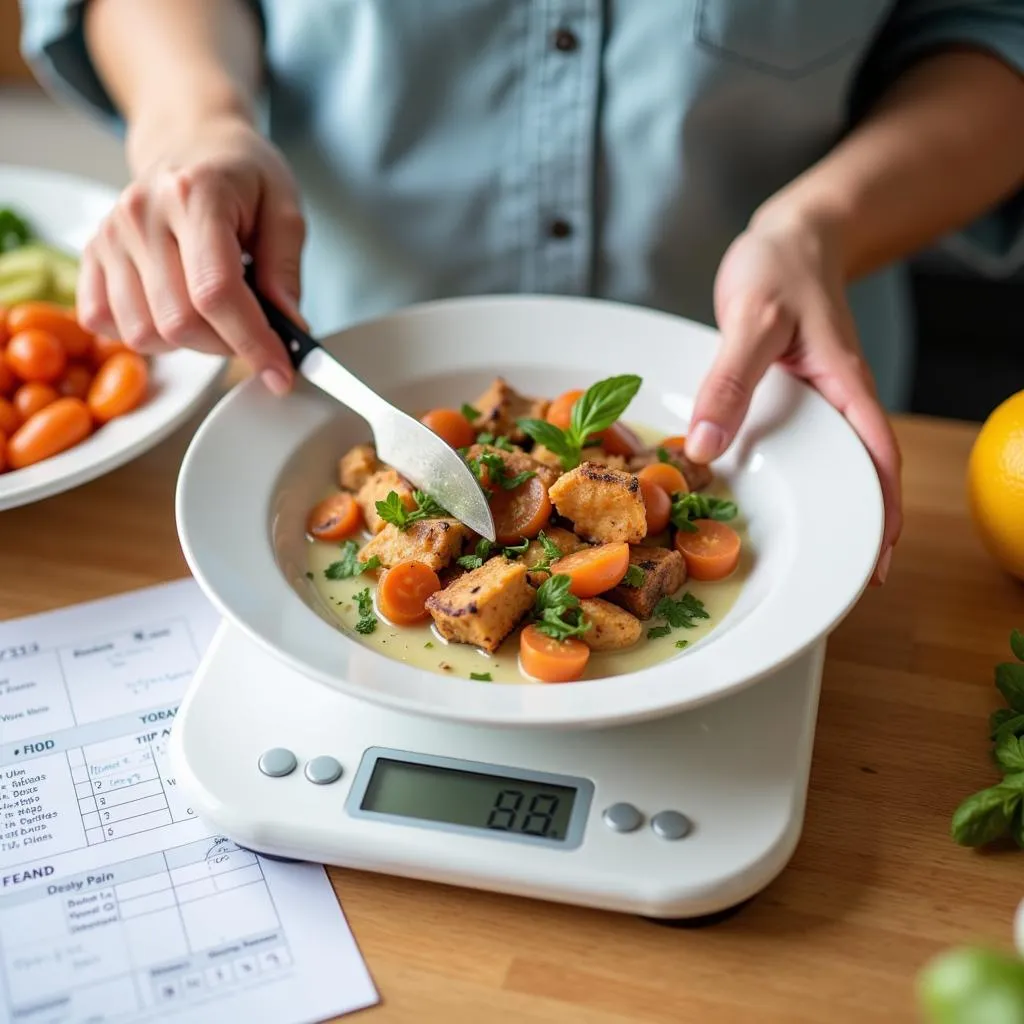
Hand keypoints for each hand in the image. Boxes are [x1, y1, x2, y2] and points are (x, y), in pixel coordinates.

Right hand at [77, 115, 304, 393]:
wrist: (191, 140)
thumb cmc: (243, 175)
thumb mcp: (285, 209)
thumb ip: (287, 271)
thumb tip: (289, 330)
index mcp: (195, 195)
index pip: (218, 292)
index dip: (253, 343)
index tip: (281, 374)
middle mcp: (141, 214)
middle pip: (179, 322)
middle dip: (227, 346)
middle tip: (253, 334)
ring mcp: (109, 235)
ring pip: (144, 333)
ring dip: (189, 344)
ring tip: (214, 314)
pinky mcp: (91, 254)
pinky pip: (106, 324)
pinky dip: (145, 334)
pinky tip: (174, 310)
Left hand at [686, 207, 901, 584]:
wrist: (793, 236)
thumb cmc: (782, 267)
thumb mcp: (752, 319)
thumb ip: (731, 381)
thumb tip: (710, 449)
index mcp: (846, 385)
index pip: (877, 458)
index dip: (882, 512)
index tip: (876, 561)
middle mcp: (838, 399)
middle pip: (860, 471)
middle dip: (858, 524)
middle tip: (841, 577)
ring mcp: (819, 397)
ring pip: (831, 459)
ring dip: (827, 501)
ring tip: (811, 552)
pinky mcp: (795, 391)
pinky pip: (801, 440)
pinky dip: (795, 469)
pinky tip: (772, 487)